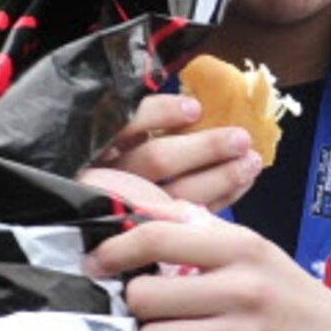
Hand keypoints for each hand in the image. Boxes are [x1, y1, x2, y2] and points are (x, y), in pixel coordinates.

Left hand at [77, 170, 330, 330]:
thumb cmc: (293, 301)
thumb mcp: (258, 254)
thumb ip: (202, 232)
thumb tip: (139, 207)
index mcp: (242, 247)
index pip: (156, 235)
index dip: (114, 250)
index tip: (96, 264)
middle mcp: (244, 286)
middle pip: (144, 296)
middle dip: (139, 312)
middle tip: (156, 317)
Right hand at [90, 93, 259, 210]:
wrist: (78, 224)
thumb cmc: (111, 157)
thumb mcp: (115, 131)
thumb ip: (142, 119)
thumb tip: (195, 103)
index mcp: (96, 144)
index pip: (125, 125)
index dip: (159, 114)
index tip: (195, 108)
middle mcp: (107, 176)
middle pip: (156, 161)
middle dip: (204, 148)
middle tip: (241, 138)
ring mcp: (130, 207)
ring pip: (176, 194)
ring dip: (221, 176)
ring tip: (252, 161)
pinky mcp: (150, 227)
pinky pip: (188, 213)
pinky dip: (220, 198)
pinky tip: (243, 183)